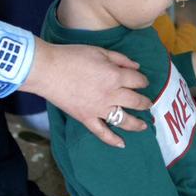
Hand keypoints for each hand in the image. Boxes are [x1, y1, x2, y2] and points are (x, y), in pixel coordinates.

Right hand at [21, 38, 152, 147]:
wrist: (47, 69)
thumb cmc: (72, 56)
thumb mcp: (100, 51)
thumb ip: (121, 59)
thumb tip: (137, 67)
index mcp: (116, 76)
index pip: (138, 80)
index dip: (143, 80)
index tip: (143, 81)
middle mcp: (112, 95)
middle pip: (136, 101)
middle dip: (145, 103)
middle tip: (148, 104)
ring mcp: (99, 109)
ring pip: (124, 120)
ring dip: (136, 124)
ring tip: (144, 126)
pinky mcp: (86, 118)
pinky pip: (102, 132)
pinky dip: (112, 140)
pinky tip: (122, 144)